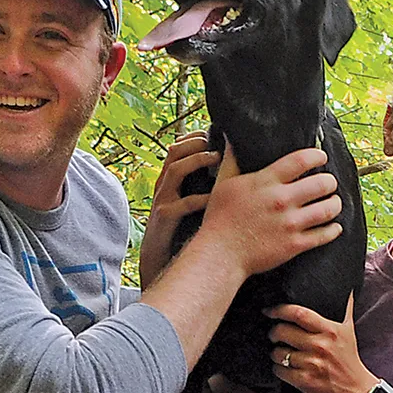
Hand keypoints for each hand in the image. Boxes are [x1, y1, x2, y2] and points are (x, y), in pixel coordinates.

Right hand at [140, 132, 218, 283]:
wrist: (160, 260)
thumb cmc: (182, 231)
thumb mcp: (192, 203)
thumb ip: (204, 186)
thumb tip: (231, 171)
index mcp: (172, 180)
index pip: (178, 147)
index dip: (194, 136)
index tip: (213, 132)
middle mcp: (165, 186)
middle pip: (174, 153)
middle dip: (195, 143)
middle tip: (217, 142)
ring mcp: (163, 201)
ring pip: (174, 171)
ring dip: (196, 161)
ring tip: (216, 158)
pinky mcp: (165, 219)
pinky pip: (181, 204)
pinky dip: (198, 199)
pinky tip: (214, 197)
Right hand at [190, 146, 342, 278]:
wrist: (220, 254)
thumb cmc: (220, 218)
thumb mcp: (224, 183)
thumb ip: (232, 160)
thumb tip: (231, 138)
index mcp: (266, 182)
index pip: (301, 160)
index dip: (317, 156)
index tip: (321, 157)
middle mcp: (281, 200)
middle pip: (322, 183)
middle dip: (330, 182)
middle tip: (328, 183)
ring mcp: (290, 223)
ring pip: (328, 209)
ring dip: (335, 203)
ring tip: (333, 202)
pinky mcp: (295, 245)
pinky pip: (324, 235)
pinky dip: (334, 229)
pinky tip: (334, 226)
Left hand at [268, 296, 369, 392]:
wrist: (356, 390)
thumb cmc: (349, 358)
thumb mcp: (349, 331)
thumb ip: (345, 309)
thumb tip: (347, 288)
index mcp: (329, 330)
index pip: (298, 313)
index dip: (279, 310)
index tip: (269, 311)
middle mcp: (320, 346)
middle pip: (283, 331)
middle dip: (274, 332)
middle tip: (274, 334)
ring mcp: (312, 364)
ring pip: (278, 353)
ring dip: (275, 353)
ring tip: (281, 353)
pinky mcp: (305, 381)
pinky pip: (280, 371)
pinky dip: (278, 369)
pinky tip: (284, 368)